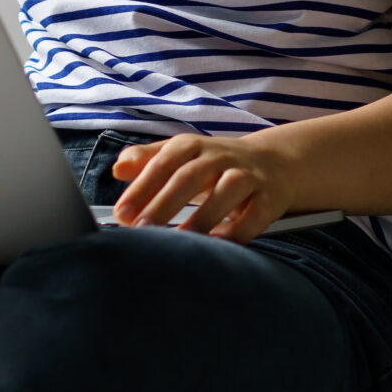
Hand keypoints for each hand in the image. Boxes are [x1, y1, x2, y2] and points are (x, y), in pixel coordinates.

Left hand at [109, 130, 308, 241]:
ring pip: (227, 191)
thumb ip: (147, 161)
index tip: (122, 213)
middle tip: (142, 229)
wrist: (274, 162)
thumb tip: (118, 168)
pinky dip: (239, 229)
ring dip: (202, 216)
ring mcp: (247, 176)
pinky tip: (220, 244)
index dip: (142, 187)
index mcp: (192, 146)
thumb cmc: (214, 164)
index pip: (164, 163)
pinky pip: (256, 213)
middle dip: (164, 204)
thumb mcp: (180, 155)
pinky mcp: (269, 198)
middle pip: (190, 177)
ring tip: (180, 240)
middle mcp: (220, 157)